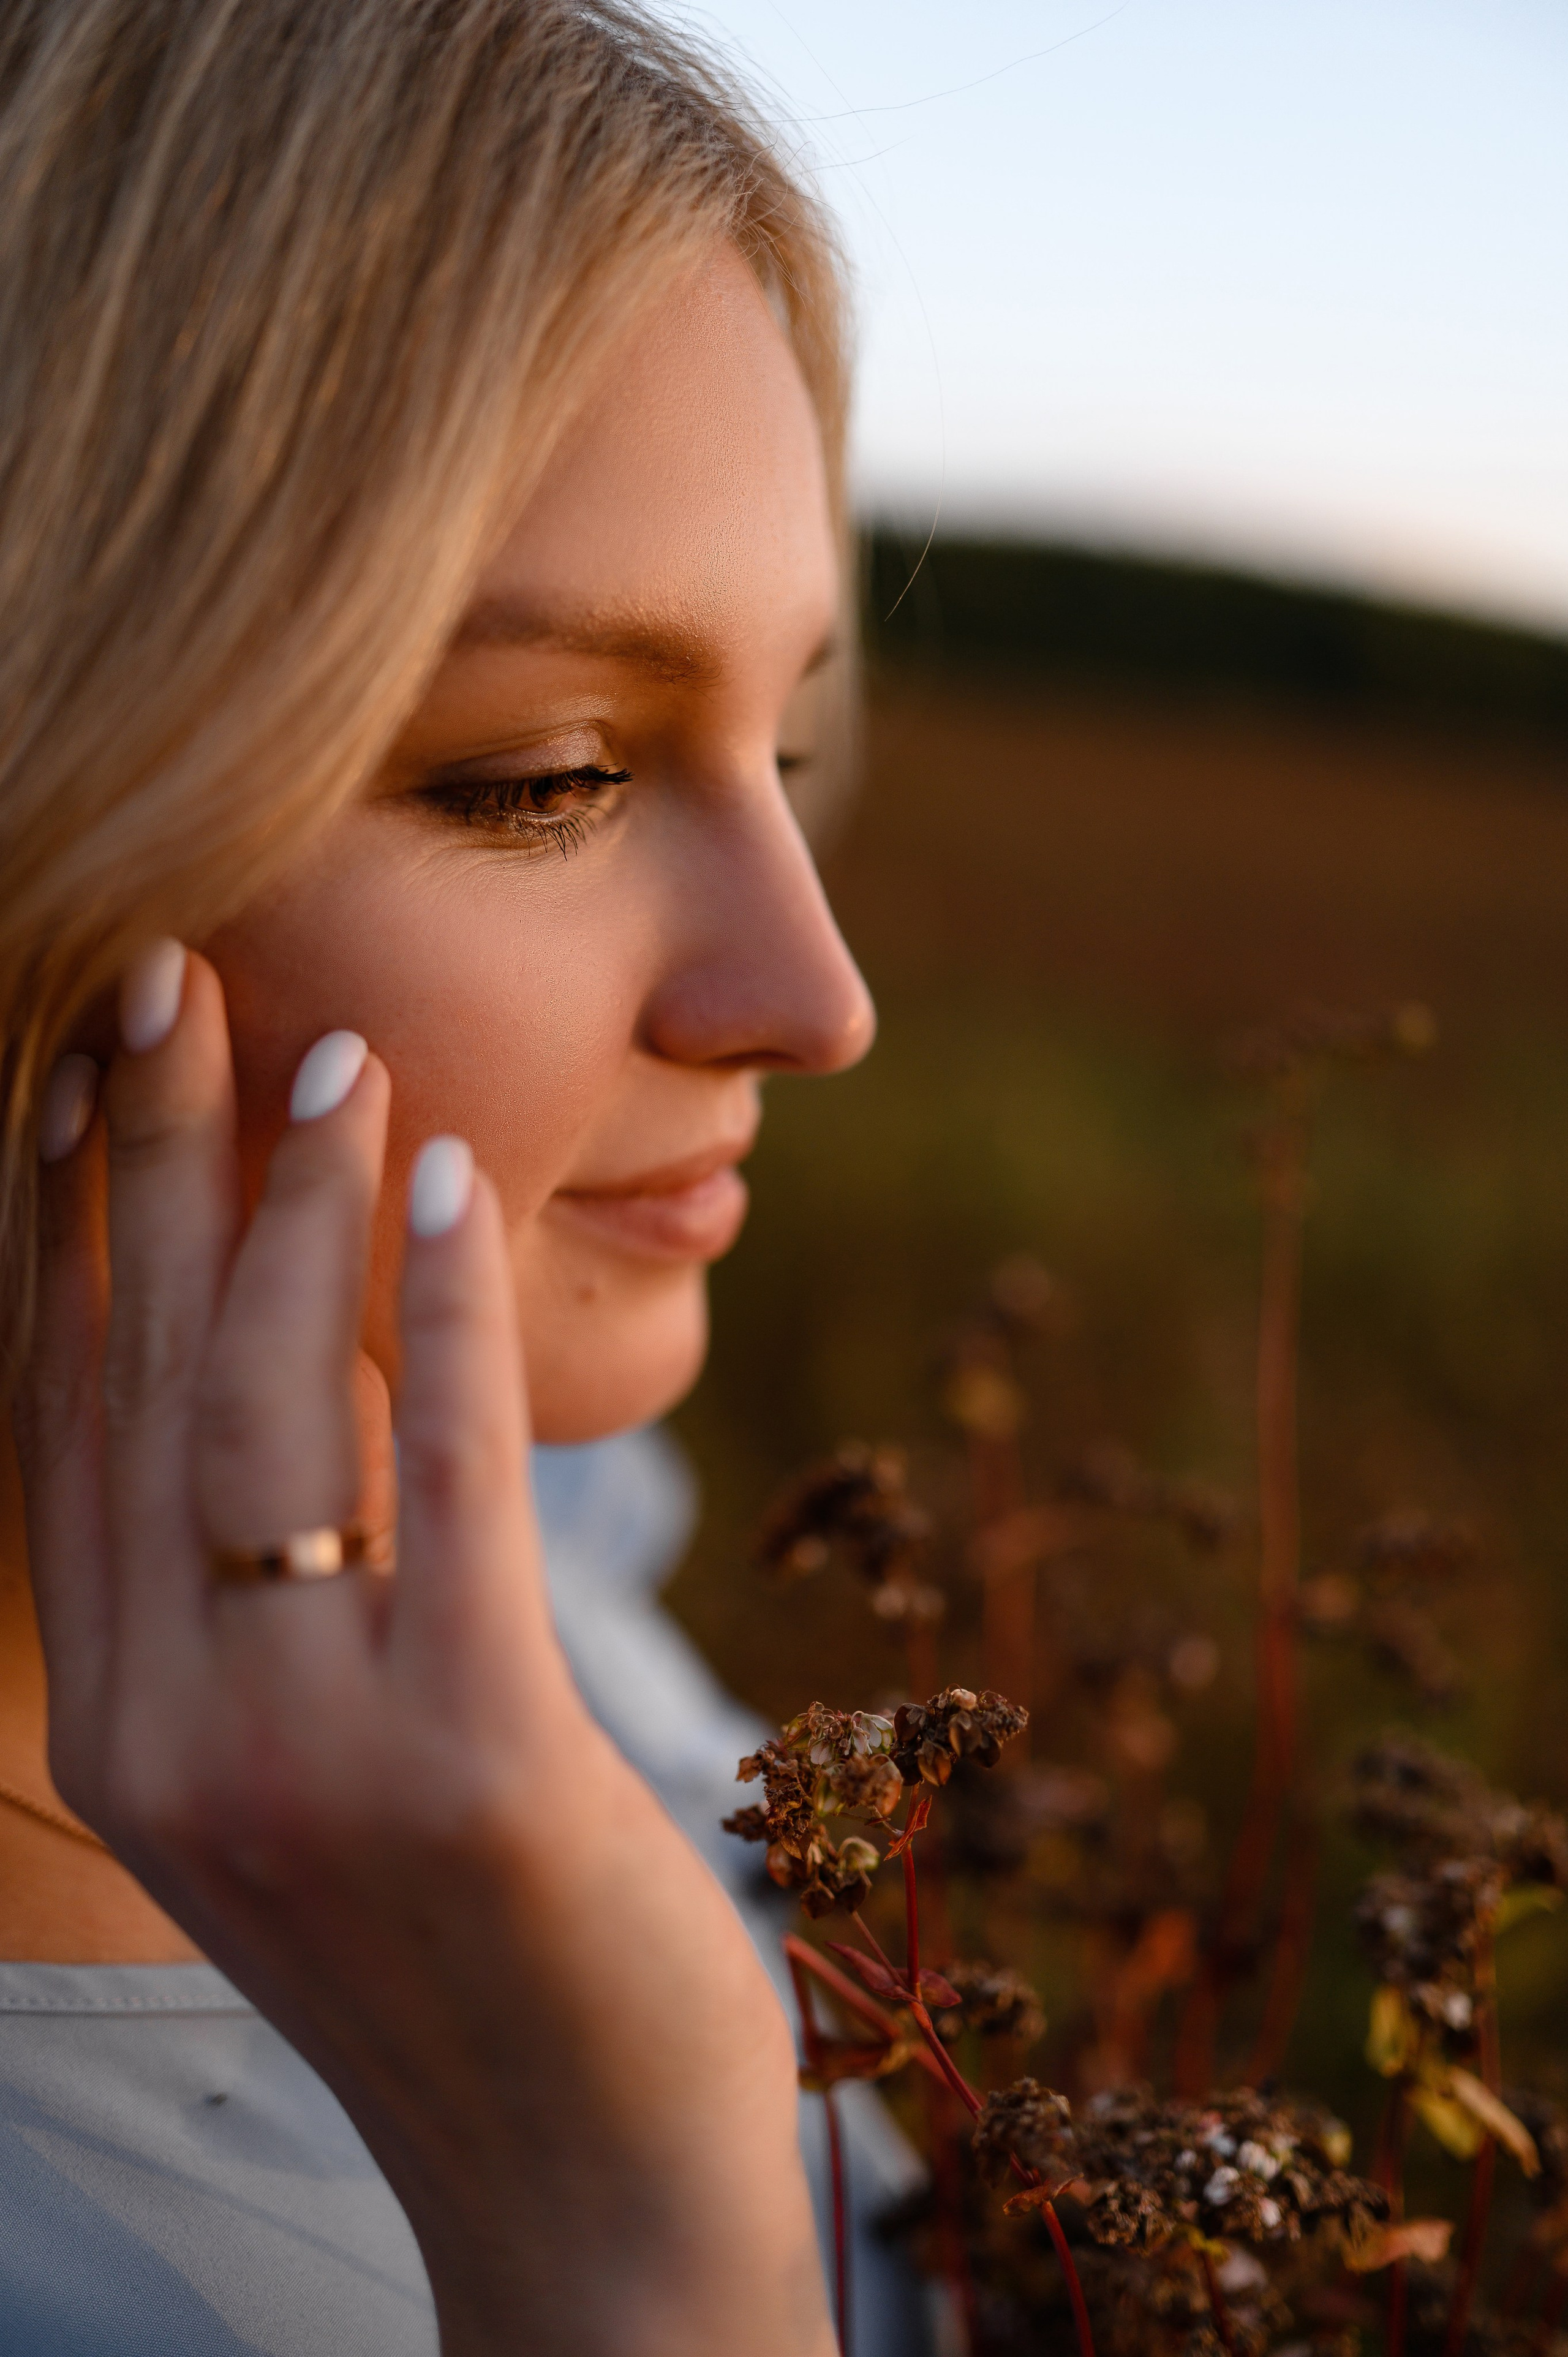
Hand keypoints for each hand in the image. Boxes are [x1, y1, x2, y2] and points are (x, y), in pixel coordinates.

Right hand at [15, 943, 831, 2356]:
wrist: (581, 2194)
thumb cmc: (477, 1957)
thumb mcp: (331, 1775)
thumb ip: (283, 1606)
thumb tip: (317, 1383)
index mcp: (126, 1737)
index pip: (65, 1436)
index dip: (57, 1244)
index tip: (66, 1079)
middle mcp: (173, 1740)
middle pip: (141, 1391)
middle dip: (144, 1172)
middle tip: (163, 983)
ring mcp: (306, 1755)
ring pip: (269, 1416)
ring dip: (291, 1211)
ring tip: (329, 1056)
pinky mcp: (467, 1757)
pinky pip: (444, 1479)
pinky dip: (444, 1311)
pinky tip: (448, 1178)